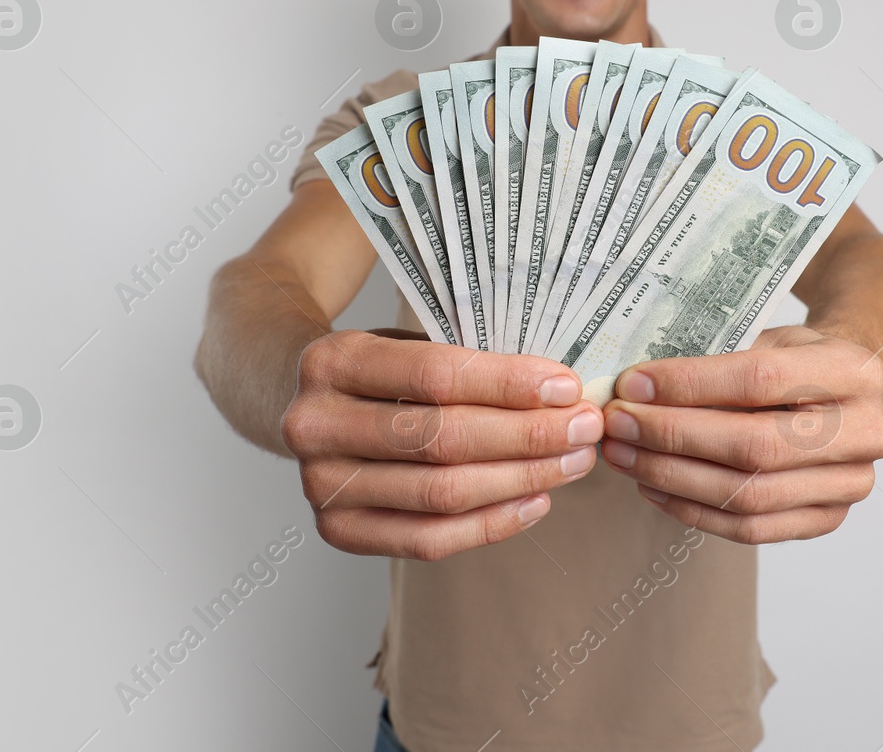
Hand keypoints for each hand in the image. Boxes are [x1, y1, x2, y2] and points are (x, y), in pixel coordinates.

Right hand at [281, 328, 602, 560]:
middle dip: (527, 435)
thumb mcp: (405, 341)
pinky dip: (491, 524)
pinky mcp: (338, 531)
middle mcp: (314, 425)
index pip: (436, 376)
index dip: (508, 384)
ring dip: (520, 480)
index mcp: (332, 361)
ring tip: (572, 463)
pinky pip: (428, 540)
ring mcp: (319, 485)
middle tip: (584, 429)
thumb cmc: (378, 370)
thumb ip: (466, 360)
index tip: (566, 387)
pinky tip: (535, 501)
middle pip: (442, 439)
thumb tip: (560, 390)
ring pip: (442, 493)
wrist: (298, 402)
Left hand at [597, 325, 882, 543]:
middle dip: (673, 436)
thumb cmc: (794, 359)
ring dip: (673, 477)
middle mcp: (866, 431)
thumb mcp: (767, 335)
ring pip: (748, 494)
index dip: (689, 384)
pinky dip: (692, 509)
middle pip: (754, 445)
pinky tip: (653, 486)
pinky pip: (749, 528)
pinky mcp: (826, 520)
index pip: (760, 379)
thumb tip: (635, 385)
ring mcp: (851, 484)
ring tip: (625, 456)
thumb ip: (716, 356)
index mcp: (854, 370)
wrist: (842, 393)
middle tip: (618, 424)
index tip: (633, 383)